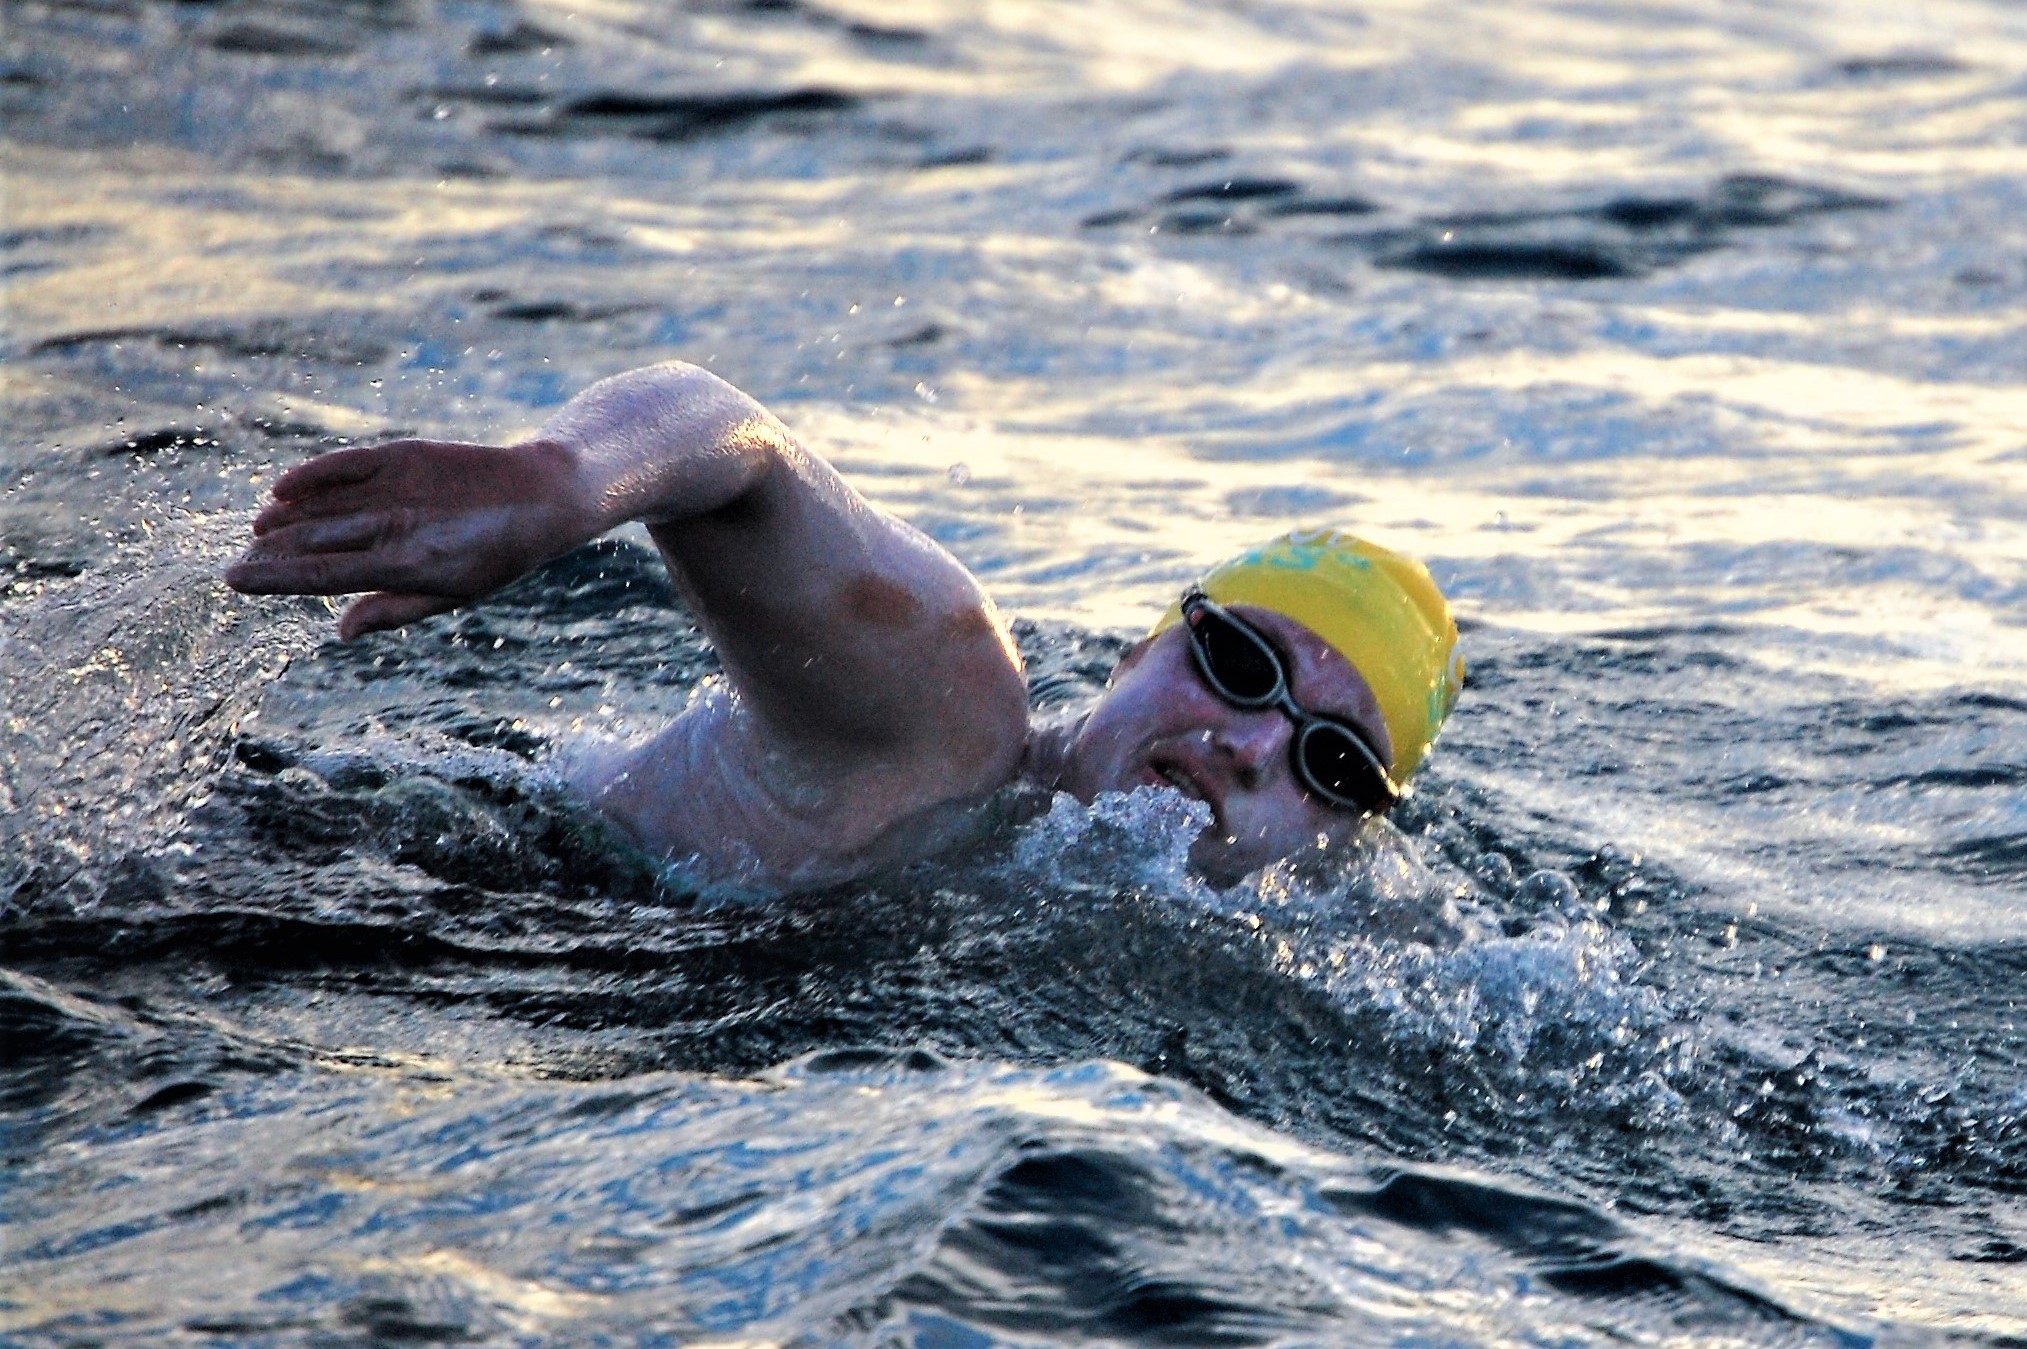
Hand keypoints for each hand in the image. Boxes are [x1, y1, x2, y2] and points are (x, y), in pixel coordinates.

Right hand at [225, 437, 592, 638]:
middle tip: (238, 562)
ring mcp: (398, 487)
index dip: (274, 577)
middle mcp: (396, 525)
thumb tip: (340, 632)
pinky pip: (346, 463)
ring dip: (284, 518)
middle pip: (314, 538)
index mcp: (406, 566)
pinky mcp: (404, 454)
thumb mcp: (453, 595)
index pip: (322, 574)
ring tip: (257, 532)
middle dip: (271, 551)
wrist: (541, 496)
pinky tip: (282, 488)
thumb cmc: (496, 557)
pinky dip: (312, 474)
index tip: (234, 580)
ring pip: (323, 503)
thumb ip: (393, 610)